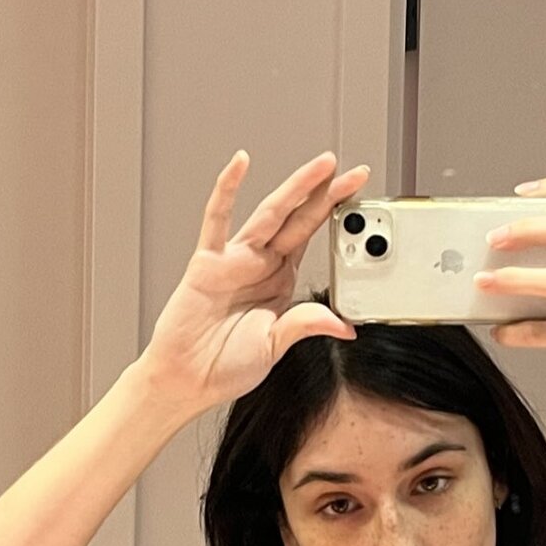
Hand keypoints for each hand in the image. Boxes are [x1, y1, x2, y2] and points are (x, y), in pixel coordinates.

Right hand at [137, 149, 366, 413]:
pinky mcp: (207, 263)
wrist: (186, 381)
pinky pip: (217, 220)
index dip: (334, 213)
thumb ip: (305, 326)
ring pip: (270, 213)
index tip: (359, 193)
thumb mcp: (276, 346)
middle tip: (351, 169)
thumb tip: (344, 325)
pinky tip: (240, 164)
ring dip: (296, 187)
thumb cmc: (223, 366)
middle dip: (325, 192)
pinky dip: (227, 190)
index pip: (312, 237)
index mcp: (279, 281)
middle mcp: (259, 264)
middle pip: (298, 218)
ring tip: (322, 165)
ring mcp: (234, 260)